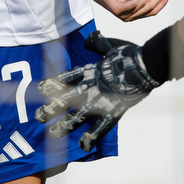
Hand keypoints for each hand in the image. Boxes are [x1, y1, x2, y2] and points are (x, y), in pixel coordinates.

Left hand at [34, 32, 159, 151]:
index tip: (40, 88)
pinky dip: (90, 138)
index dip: (52, 83)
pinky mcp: (112, 112)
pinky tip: (82, 147)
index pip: (65, 78)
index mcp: (89, 72)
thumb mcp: (110, 47)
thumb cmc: (130, 56)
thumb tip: (92, 36)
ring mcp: (99, 101)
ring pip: (76, 116)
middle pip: (65, 99)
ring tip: (53, 132)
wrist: (145, 66)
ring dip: (63, 125)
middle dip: (50, 109)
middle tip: (38, 117)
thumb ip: (98, 44)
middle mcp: (89, 87)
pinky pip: (99, 128)